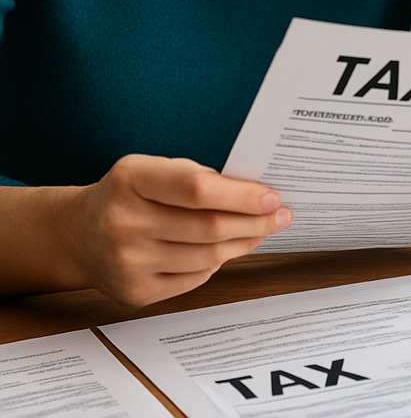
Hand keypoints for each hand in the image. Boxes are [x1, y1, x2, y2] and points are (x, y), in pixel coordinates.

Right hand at [68, 154, 291, 306]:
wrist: (77, 234)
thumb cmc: (129, 194)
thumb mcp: (153, 169)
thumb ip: (197, 177)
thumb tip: (256, 194)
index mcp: (131, 179)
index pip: (198, 189)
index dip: (241, 195)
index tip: (272, 197)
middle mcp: (123, 222)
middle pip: (209, 227)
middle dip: (255, 222)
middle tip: (281, 216)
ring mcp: (126, 262)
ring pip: (207, 257)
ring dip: (244, 243)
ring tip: (262, 231)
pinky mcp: (134, 292)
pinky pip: (194, 278)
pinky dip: (218, 263)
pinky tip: (228, 249)